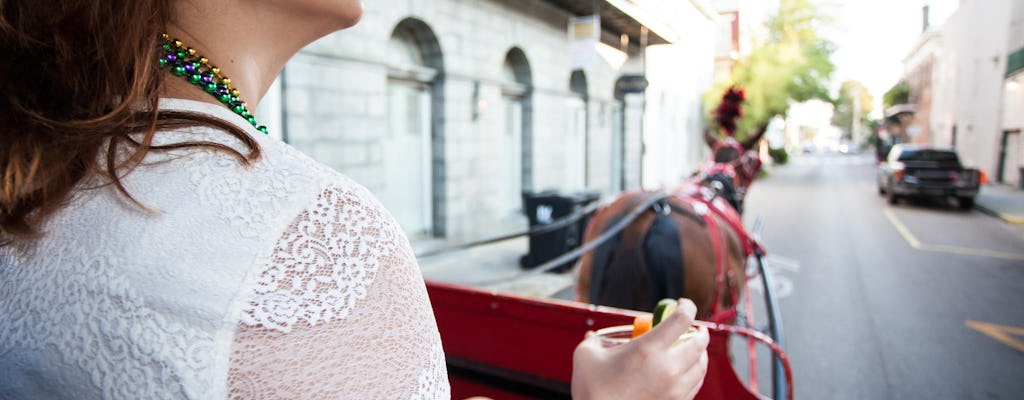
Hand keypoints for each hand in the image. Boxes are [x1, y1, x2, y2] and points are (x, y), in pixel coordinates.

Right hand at [571, 299, 709, 399]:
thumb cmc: (592, 392)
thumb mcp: (586, 357)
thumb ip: (594, 341)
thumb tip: (592, 337)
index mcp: (648, 349)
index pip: (682, 319)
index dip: (686, 306)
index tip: (683, 304)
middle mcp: (668, 368)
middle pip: (699, 342)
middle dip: (699, 331)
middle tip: (694, 328)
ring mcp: (675, 389)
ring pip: (701, 365)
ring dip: (699, 353)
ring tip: (691, 349)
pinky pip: (695, 385)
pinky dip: (694, 374)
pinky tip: (685, 372)